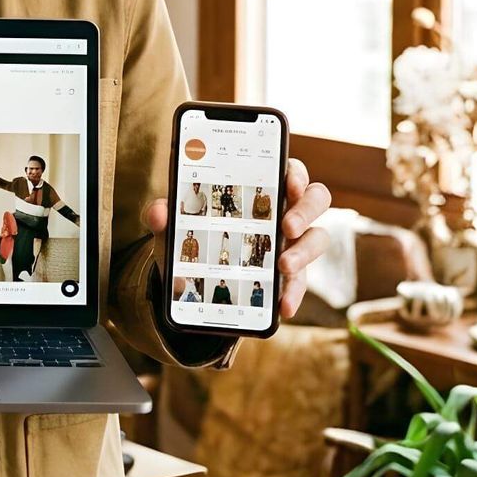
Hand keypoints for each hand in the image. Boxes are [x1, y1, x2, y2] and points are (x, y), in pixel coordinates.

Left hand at [145, 158, 330, 319]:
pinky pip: (301, 282)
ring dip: (304, 252)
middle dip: (305, 211)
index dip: (295, 173)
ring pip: (317, 238)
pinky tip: (283, 307)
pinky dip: (294, 293)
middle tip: (287, 226)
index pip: (289, 170)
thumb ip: (165, 216)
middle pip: (316, 199)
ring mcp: (292, 242)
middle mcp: (284, 210)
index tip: (289, 183)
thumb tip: (158, 212)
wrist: (192, 280)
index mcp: (261, 189)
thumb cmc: (194, 236)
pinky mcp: (290, 274)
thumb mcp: (176, 227)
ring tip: (282, 266)